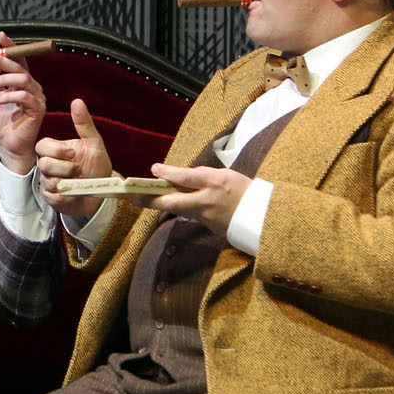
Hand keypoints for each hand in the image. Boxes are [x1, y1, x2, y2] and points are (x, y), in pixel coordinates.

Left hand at [0, 31, 45, 173]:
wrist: (8, 145)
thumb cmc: (2, 122)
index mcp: (23, 82)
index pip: (20, 60)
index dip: (11, 47)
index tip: (1, 35)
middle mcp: (33, 87)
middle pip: (20, 66)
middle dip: (2, 59)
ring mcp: (37, 98)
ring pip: (23, 79)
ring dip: (3, 79)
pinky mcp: (38, 109)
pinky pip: (24, 96)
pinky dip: (8, 95)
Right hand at [35, 99, 113, 217]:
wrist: (102, 192)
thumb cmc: (96, 165)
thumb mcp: (94, 143)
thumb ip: (84, 124)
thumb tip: (77, 101)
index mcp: (55, 150)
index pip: (43, 145)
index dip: (57, 149)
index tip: (73, 153)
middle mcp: (48, 166)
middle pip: (44, 163)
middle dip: (64, 166)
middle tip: (78, 168)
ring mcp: (48, 182)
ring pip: (48, 180)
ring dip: (68, 180)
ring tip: (79, 180)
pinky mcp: (52, 198)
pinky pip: (53, 195)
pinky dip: (67, 194)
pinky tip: (75, 192)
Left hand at [137, 163, 251, 239]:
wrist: (261, 215)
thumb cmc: (244, 190)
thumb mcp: (225, 175)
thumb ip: (203, 176)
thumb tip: (182, 176)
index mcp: (215, 183)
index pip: (186, 177)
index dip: (168, 173)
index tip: (154, 168)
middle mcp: (207, 200)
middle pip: (173, 202)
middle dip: (151, 199)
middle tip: (133, 196)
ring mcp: (206, 216)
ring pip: (177, 210)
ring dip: (159, 204)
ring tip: (142, 199)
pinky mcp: (207, 226)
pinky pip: (189, 214)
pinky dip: (178, 208)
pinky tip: (166, 204)